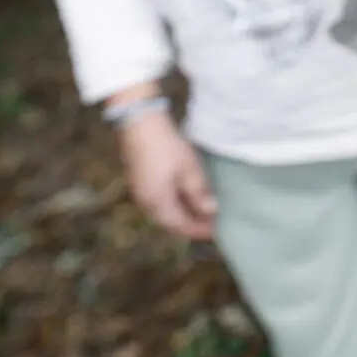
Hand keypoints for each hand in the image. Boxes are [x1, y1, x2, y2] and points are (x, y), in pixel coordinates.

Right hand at [118, 111, 216, 240]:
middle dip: (191, 224)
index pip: (181, 226)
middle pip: (171, 223)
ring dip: (183, 215)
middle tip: (212, 222)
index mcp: (158, 203)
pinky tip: (187, 197)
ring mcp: (141, 193)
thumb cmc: (167, 146)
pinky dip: (175, 205)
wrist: (140, 124)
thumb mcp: (189, 169)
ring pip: (164, 213)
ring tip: (202, 211)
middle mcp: (146, 203)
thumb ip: (199, 192)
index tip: (217, 231)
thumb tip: (210, 212)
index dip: (199, 230)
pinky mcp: (140, 183)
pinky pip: (159, 203)